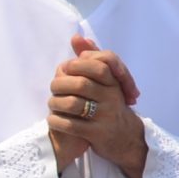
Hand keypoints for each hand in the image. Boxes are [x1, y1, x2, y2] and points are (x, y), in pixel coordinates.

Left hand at [48, 36, 147, 177]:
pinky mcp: (98, 134)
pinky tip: (53, 120)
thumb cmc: (111, 106)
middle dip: (60, 84)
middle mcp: (113, 97)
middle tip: (54, 88)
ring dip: (55, 103)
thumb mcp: (107, 82)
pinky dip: (56, 121)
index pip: (99, 64)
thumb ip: (93, 58)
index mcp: (114, 82)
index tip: (67, 70)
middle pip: (81, 83)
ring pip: (73, 104)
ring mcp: (106, 116)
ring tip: (52, 104)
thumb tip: (77, 38)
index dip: (77, 65)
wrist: (126, 139)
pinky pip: (70, 125)